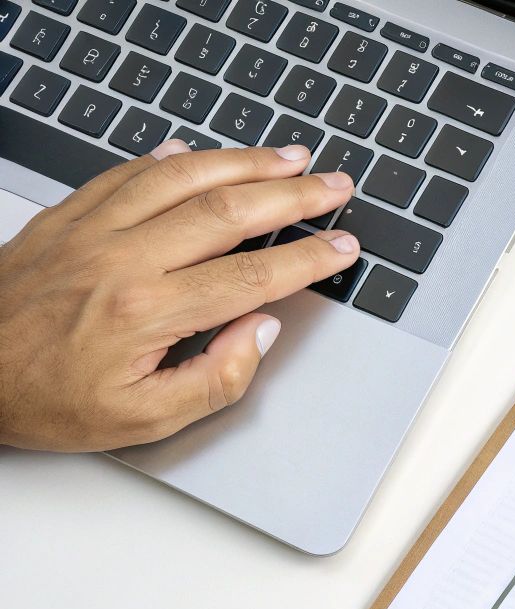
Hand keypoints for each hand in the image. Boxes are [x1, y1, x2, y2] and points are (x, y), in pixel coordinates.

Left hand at [0, 140, 359, 451]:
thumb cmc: (42, 400)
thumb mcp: (141, 420)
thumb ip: (215, 380)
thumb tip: (259, 334)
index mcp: (147, 312)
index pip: (252, 274)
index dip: (307, 259)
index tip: (342, 248)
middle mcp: (122, 259)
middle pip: (228, 211)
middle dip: (293, 195)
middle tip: (333, 184)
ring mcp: (91, 230)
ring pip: (182, 177)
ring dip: (243, 162)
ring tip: (287, 156)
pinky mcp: (65, 217)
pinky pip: (127, 172)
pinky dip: (170, 158)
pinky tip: (198, 152)